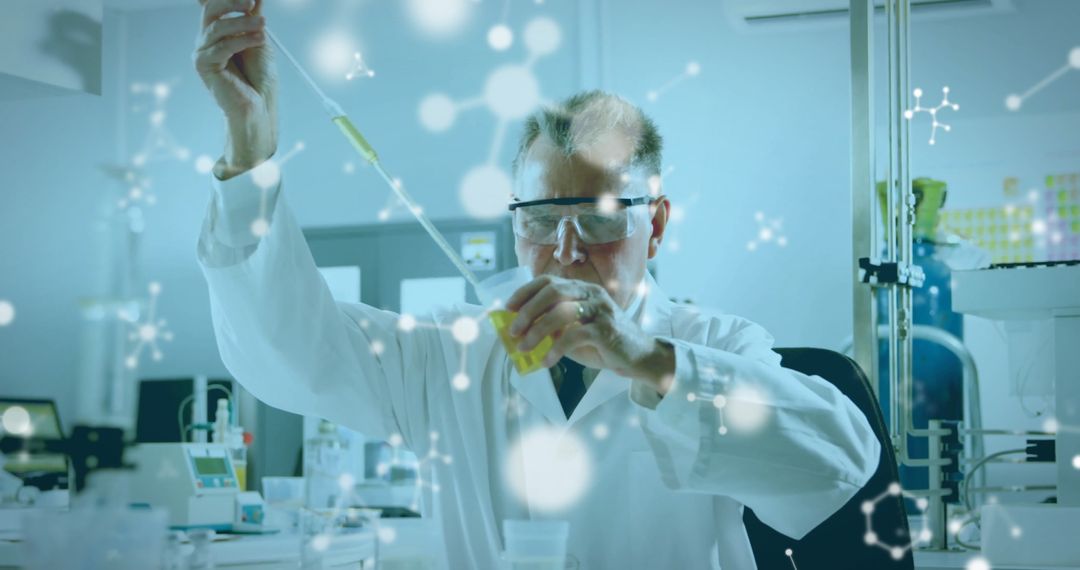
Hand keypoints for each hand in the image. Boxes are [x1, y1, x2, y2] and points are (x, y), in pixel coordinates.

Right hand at [193, 0, 277, 178]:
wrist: (259, 106)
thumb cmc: (259, 78)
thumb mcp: (259, 39)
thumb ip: (253, 16)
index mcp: (218, 33)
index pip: (213, 5)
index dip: (225, 0)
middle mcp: (207, 41)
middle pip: (210, 10)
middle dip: (231, 3)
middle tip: (252, 2)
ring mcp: (203, 53)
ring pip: (217, 28)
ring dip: (242, 23)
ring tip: (263, 25)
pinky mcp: (204, 66)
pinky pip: (221, 47)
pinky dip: (242, 40)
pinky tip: (259, 39)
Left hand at [505, 276, 674, 389]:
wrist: (637, 357)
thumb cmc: (602, 344)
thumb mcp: (574, 331)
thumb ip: (553, 327)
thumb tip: (520, 331)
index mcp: (582, 290)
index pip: (548, 281)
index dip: (524, 292)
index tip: (507, 308)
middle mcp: (591, 294)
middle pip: (552, 291)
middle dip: (527, 310)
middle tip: (513, 331)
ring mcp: (600, 310)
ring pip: (561, 312)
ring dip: (537, 331)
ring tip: (524, 348)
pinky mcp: (606, 330)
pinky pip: (574, 336)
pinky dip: (555, 349)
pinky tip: (547, 362)